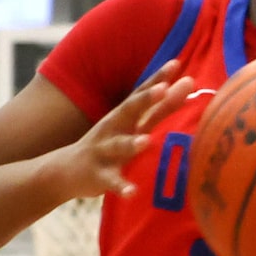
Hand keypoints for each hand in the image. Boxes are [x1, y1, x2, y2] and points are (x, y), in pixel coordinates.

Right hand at [42, 60, 194, 203]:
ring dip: (132, 143)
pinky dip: (122, 186)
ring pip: (118, 146)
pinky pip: (111, 181)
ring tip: (146, 141)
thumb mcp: (131, 126)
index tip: (176, 64)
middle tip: (164, 89)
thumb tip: (189, 85)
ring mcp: (103, 151)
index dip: (158, 78)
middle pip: (129, 110)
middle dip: (146, 99)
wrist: (66, 171)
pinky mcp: (98, 176)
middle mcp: (113, 129)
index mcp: (123, 116)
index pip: (142, 93)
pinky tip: (132, 191)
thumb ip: (159, 109)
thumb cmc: (109, 146)